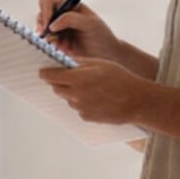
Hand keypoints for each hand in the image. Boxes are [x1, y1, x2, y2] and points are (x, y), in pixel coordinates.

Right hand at [36, 0, 120, 62]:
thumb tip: (52, 24)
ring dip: (49, 39)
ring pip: (42, 30)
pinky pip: (46, 43)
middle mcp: (62, 15)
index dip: (45, 11)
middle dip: (44, 27)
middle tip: (49, 38)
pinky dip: (52, 46)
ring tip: (62, 45)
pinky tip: (64, 49)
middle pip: (41, 15)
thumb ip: (71, 19)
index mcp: (70, 5)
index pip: (49, 1)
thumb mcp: (90, 24)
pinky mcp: (57, 42)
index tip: (48, 25)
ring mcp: (58, 29)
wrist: (106, 55)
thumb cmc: (102, 37)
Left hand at [40, 60, 161, 127]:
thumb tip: (66, 61)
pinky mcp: (86, 117)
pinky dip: (83, 103)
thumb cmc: (121, 79)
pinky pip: (78, 108)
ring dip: (73, 92)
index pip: (49, 76)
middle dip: (60, 82)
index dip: (45, 72)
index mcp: (76, 79)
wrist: (136, 101)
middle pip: (56, 88)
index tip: (43, 71)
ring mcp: (80, 108)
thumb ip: (80, 62)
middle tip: (72, 76)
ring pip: (68, 98)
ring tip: (92, 88)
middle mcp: (75, 95)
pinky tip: (97, 98)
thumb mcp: (100, 63)